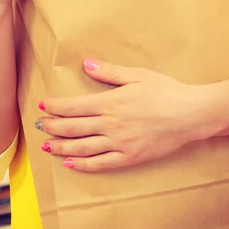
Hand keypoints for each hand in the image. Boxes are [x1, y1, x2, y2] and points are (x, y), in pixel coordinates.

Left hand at [37, 60, 210, 172]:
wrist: (190, 115)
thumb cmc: (165, 90)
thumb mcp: (137, 75)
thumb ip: (109, 72)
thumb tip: (86, 64)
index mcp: (110, 102)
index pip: (73, 106)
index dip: (55, 107)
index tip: (42, 105)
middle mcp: (111, 125)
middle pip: (72, 128)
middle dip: (52, 126)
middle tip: (38, 125)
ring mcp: (120, 144)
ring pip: (82, 148)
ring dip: (61, 147)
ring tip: (46, 146)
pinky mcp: (130, 158)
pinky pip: (101, 164)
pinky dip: (83, 165)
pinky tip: (70, 163)